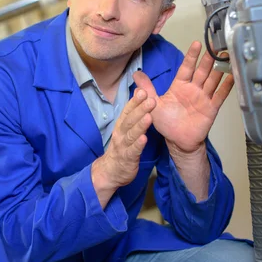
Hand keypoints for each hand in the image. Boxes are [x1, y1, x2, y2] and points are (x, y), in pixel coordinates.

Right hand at [91, 88, 154, 206]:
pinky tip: (144, 139)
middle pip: (130, 120)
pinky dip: (138, 145)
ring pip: (131, 134)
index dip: (135, 101)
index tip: (143, 90)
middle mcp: (120, 133)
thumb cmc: (122, 147)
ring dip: (140, 125)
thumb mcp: (126, 128)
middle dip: (140, 109)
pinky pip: (133, 151)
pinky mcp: (127, 159)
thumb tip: (139, 92)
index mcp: (121, 125)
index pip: (128, 110)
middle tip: (151, 99)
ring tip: (149, 117)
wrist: (110, 171)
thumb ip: (133, 112)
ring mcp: (123, 146)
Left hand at [133, 41, 233, 155]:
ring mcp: (203, 97)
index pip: (186, 67)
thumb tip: (136, 75)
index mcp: (179, 86)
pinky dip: (226, 86)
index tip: (197, 44)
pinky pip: (220, 95)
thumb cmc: (166, 124)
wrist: (178, 141)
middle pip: (202, 70)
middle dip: (209, 58)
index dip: (192, 56)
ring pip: (212, 79)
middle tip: (215, 45)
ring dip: (219, 68)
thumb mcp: (153, 104)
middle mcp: (193, 89)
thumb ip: (147, 89)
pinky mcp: (211, 108)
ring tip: (226, 56)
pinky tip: (232, 76)